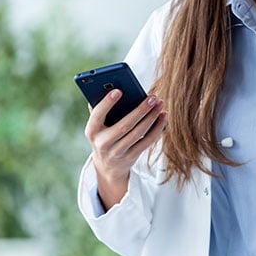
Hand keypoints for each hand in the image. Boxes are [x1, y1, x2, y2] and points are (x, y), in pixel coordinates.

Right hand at [84, 89, 166, 210]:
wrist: (107, 166)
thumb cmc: (104, 136)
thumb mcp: (98, 126)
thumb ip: (101, 109)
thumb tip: (110, 88)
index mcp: (91, 131)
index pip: (97, 115)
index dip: (107, 103)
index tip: (119, 90)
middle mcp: (103, 143)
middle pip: (125, 125)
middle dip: (140, 110)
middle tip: (152, 97)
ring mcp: (117, 153)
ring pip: (138, 133)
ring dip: (151, 117)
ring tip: (159, 104)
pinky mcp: (131, 158)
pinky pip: (147, 142)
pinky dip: (157, 128)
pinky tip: (163, 116)